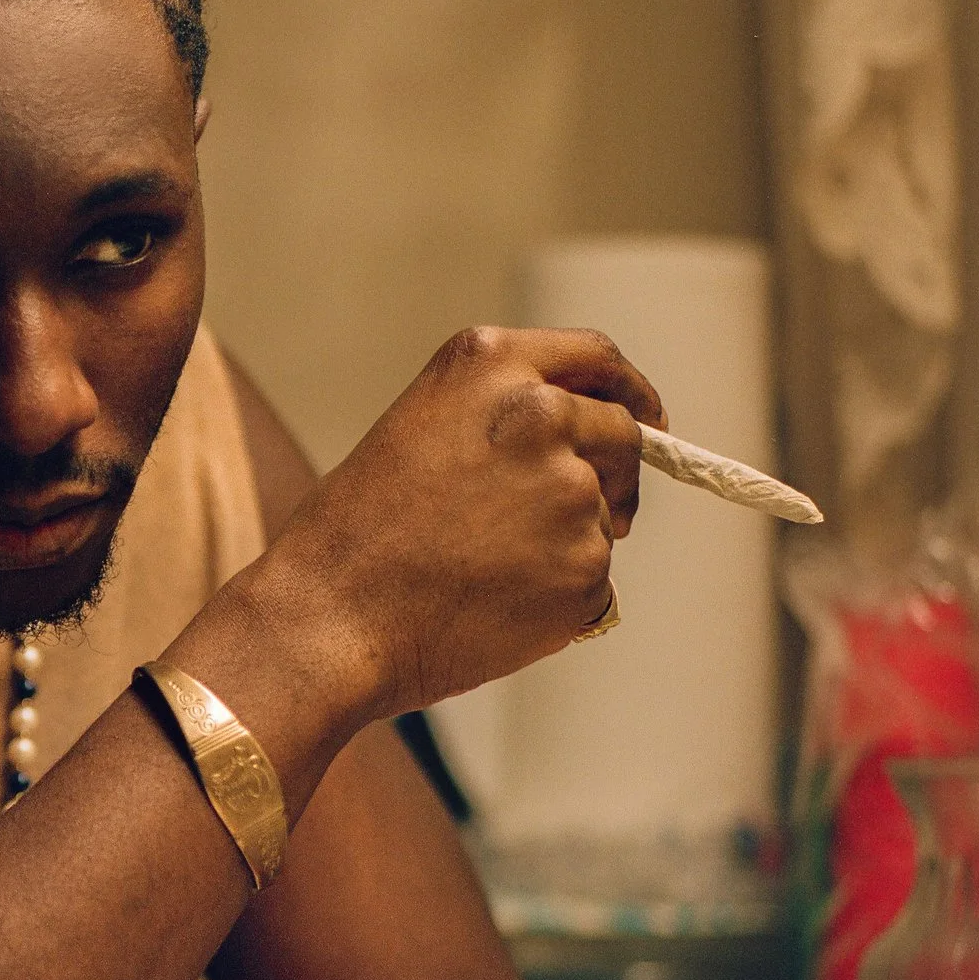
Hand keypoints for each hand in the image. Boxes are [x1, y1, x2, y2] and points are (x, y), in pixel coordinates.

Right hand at [255, 326, 662, 721]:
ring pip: (602, 517)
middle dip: (612, 476)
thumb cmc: (354, 535)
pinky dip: (558, 601)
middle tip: (560, 521)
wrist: (330, 620)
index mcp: (492, 364)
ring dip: (566, 545)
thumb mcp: (419, 429)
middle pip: (621, 437)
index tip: (648, 418)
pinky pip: (593, 584)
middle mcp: (541, 413)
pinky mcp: (584, 565)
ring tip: (482, 574)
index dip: (630, 391)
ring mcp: (569, 490)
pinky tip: (492, 608)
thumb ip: (500, 417)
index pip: (595, 358)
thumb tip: (579, 451)